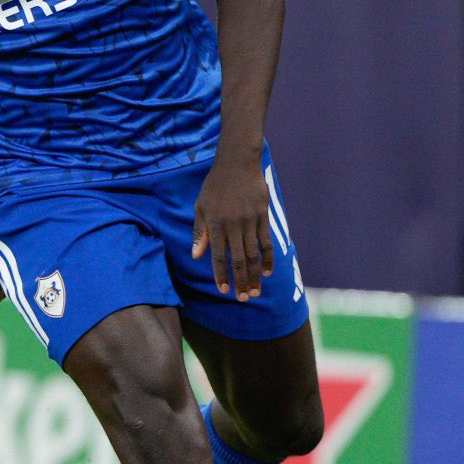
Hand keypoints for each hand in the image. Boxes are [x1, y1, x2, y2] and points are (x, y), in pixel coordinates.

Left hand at [192, 155, 272, 301]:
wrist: (237, 164)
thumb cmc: (214, 186)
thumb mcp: (200, 207)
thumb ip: (200, 232)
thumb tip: (196, 256)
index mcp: (216, 225)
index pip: (217, 256)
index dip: (221, 274)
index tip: (223, 290)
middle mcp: (233, 226)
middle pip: (238, 260)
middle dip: (240, 281)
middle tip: (243, 299)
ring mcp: (250, 221)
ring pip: (253, 254)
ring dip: (254, 275)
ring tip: (255, 292)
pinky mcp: (263, 216)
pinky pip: (266, 242)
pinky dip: (267, 258)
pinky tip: (267, 272)